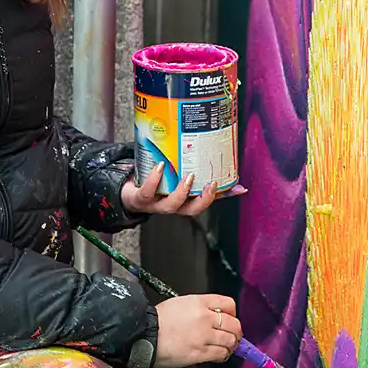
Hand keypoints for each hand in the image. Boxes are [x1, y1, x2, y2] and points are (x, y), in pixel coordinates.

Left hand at [121, 162, 247, 217]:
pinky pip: (148, 192)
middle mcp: (173, 206)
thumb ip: (195, 170)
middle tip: (211, 184)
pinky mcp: (141, 198)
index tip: (238, 188)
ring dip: (182, 192)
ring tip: (188, 176)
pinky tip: (160, 166)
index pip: (207, 201)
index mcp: (184, 201)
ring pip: (172, 205)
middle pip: (191, 210)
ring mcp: (157, 204)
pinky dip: (155, 179)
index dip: (223, 196)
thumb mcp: (175, 176)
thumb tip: (214, 157)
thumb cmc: (156, 183)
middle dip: (203, 199)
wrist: (128, 190)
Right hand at [154, 294, 241, 367]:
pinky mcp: (200, 353)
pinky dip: (224, 355)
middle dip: (236, 331)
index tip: (230, 319)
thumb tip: (213, 317)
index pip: (229, 304)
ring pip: (231, 340)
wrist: (145, 334)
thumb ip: (200, 308)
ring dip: (231, 345)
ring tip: (227, 347)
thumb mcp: (180, 304)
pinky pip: (221, 354)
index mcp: (199, 302)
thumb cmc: (158, 320)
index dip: (233, 313)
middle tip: (233, 336)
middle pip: (234, 324)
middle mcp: (205, 317)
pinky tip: (219, 354)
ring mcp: (204, 336)